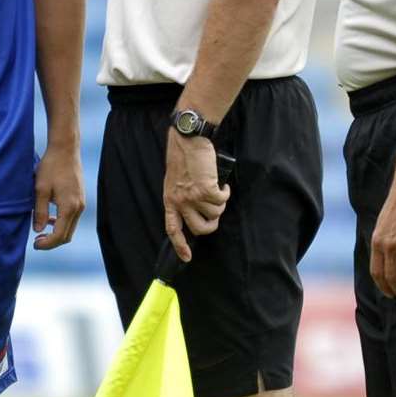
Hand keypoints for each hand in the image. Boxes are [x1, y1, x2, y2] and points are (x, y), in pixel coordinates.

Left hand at [32, 142, 85, 249]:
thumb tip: (38, 231)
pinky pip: (72, 218)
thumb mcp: (40, 189)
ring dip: (57, 233)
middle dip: (52, 242)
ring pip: (70, 227)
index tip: (34, 244)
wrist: (65, 149)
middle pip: (67, 235)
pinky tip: (50, 218)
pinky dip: (62, 223)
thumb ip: (40, 212)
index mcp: (69, 207)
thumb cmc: (51, 167)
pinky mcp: (80, 198)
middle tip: (36, 241)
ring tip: (41, 231)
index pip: (59, 236)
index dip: (46, 244)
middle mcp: (78, 207)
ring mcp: (81, 203)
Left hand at [163, 132, 230, 261]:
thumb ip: (181, 196)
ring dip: (220, 203)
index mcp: (170, 200)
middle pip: (199, 228)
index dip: (180, 245)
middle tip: (215, 214)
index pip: (172, 229)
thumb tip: (195, 209)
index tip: (187, 257)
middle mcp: (180, 202)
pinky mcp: (207, 189)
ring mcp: (193, 197)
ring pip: (214, 214)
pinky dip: (225, 193)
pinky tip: (223, 184)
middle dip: (211, 225)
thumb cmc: (182, 156)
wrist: (188, 139)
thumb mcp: (174, 180)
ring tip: (218, 191)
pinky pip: (222, 200)